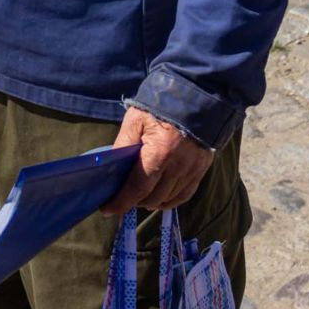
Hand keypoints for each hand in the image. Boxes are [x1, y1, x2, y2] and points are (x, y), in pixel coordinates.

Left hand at [99, 105, 213, 214]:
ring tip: (137, 196)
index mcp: (159, 154)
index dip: (121, 201)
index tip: (106, 209)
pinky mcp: (201, 170)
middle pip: (153, 197)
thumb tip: (112, 167)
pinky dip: (170, 200)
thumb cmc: (159, 108)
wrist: (196, 99)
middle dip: (134, 201)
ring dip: (151, 201)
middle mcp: (178, 167)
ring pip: (168, 199)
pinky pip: (184, 194)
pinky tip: (159, 199)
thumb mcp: (135, 121)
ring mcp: (192, 171)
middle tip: (120, 197)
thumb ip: (124, 144)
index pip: (138, 188)